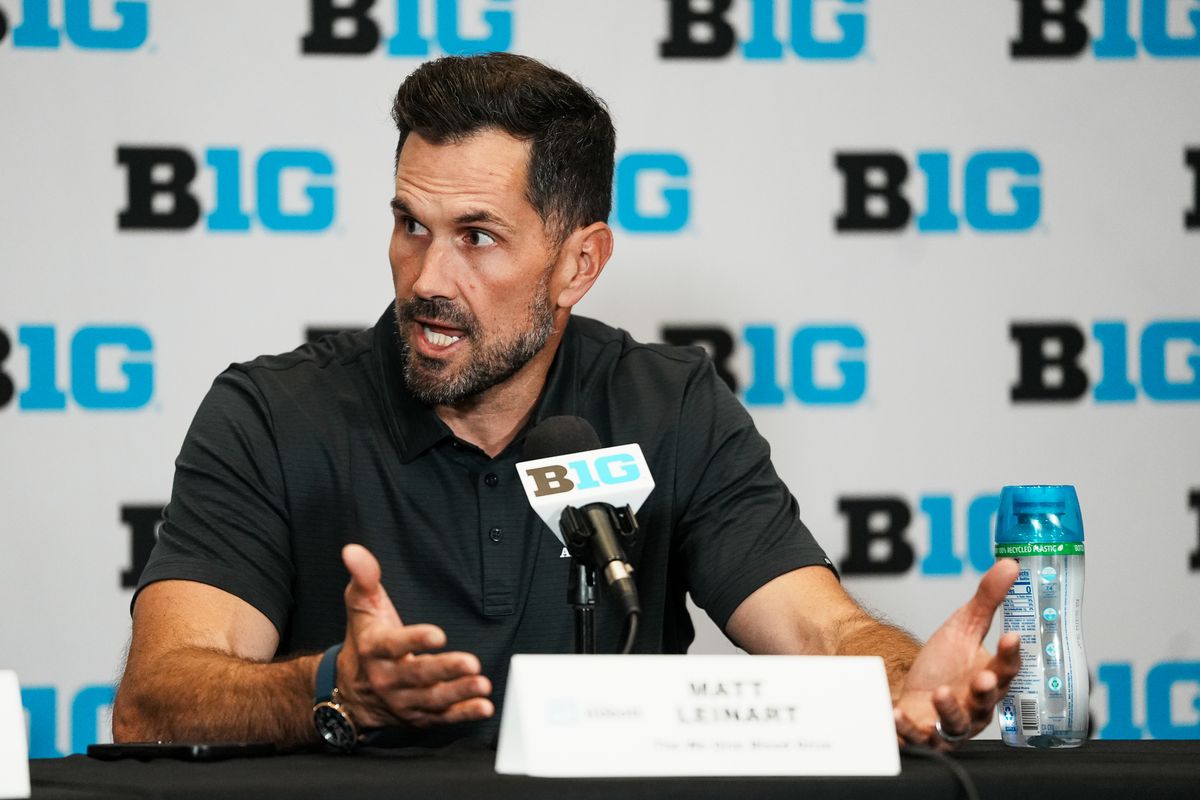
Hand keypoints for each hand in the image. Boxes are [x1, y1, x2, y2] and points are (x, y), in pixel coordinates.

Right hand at [334, 544, 493, 728]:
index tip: (438, 634)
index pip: (394, 645)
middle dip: (445, 670)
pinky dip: (463, 713)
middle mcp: (388, 678)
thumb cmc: (364, 640)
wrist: (350, 691)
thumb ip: (363, 577)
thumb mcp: (361, 606)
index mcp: (375, 649)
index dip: (416, 639)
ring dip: (459, 692)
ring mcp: (403, 700)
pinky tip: (482, 706)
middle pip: (418, 675)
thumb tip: (353, 550)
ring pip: (433, 699)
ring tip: (481, 684)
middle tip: (470, 663)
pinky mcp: (418, 715)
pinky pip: (442, 717)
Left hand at [893, 558, 1020, 749]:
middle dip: (986, 690)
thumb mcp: (964, 627)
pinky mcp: (925, 735)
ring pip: (957, 723)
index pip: (1008, 668)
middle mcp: (976, 705)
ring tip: (942, 693)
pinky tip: (898, 715)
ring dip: (951, 710)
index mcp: (990, 677)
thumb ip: (988, 599)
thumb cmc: (945, 664)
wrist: (914, 693)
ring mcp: (951, 723)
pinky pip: (919, 736)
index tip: (1011, 636)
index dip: (1010, 654)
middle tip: (984, 678)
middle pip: (987, 701)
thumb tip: (1010, 564)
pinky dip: (909, 728)